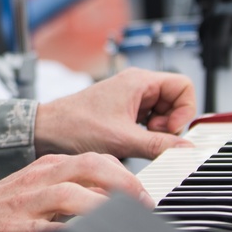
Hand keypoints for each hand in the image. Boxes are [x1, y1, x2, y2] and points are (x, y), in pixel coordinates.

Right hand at [0, 150, 153, 231]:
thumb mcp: (37, 194)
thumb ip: (70, 195)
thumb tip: (110, 204)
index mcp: (48, 168)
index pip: (96, 159)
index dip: (126, 174)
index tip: (146, 195)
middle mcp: (41, 178)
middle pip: (91, 166)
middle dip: (125, 182)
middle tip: (146, 205)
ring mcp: (29, 202)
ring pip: (72, 192)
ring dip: (104, 206)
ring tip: (126, 222)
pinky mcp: (17, 228)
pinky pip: (50, 228)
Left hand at [33, 67, 195, 161]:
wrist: (46, 131)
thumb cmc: (75, 126)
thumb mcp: (123, 139)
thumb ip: (158, 145)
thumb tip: (185, 151)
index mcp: (139, 81)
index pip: (183, 86)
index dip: (184, 109)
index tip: (171, 130)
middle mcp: (136, 86)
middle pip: (174, 101)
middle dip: (170, 123)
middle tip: (154, 138)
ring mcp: (130, 99)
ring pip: (162, 113)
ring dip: (157, 131)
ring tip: (139, 141)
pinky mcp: (123, 112)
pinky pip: (147, 121)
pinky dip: (146, 134)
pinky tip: (132, 143)